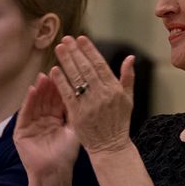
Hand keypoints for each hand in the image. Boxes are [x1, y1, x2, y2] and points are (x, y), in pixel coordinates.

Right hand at [15, 73, 80, 178]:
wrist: (54, 172)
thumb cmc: (66, 154)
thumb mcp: (74, 130)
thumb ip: (74, 113)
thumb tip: (81, 93)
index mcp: (56, 120)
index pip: (58, 100)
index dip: (61, 88)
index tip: (65, 74)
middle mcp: (43, 120)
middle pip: (46, 99)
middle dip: (49, 86)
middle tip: (53, 70)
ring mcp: (31, 125)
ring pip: (36, 104)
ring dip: (39, 90)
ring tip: (43, 76)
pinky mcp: (21, 131)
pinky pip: (25, 113)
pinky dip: (29, 102)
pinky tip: (32, 90)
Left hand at [49, 35, 135, 154]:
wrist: (111, 147)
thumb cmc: (119, 122)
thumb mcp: (128, 99)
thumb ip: (128, 77)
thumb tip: (130, 57)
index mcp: (114, 89)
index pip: (100, 65)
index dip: (89, 50)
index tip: (81, 38)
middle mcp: (102, 94)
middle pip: (86, 68)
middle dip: (75, 52)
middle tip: (66, 39)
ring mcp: (89, 104)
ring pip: (76, 79)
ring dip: (66, 62)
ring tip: (59, 49)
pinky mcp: (77, 114)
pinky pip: (67, 95)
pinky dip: (60, 82)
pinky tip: (54, 70)